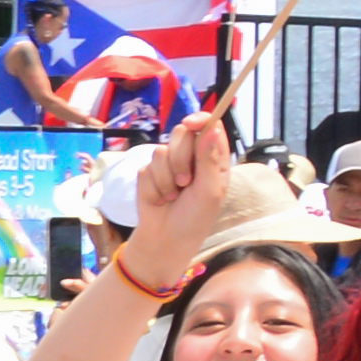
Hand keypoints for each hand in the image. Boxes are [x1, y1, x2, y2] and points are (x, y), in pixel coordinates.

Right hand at [121, 116, 240, 281]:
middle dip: (181, 157)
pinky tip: (160, 199)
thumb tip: (213, 127)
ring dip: (167, 178)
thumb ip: (210, 159)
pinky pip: (147, 168)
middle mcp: (191, 157)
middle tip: (185, 181)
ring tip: (173, 195)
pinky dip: (154, 186)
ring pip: (162, 151)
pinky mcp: (148, 174)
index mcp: (212, 158)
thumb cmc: (195, 219)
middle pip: (182, 133)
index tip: (192, 122)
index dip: (200, 120)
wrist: (165, 240)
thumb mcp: (210, 191)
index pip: (209, 127)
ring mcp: (168, 164)